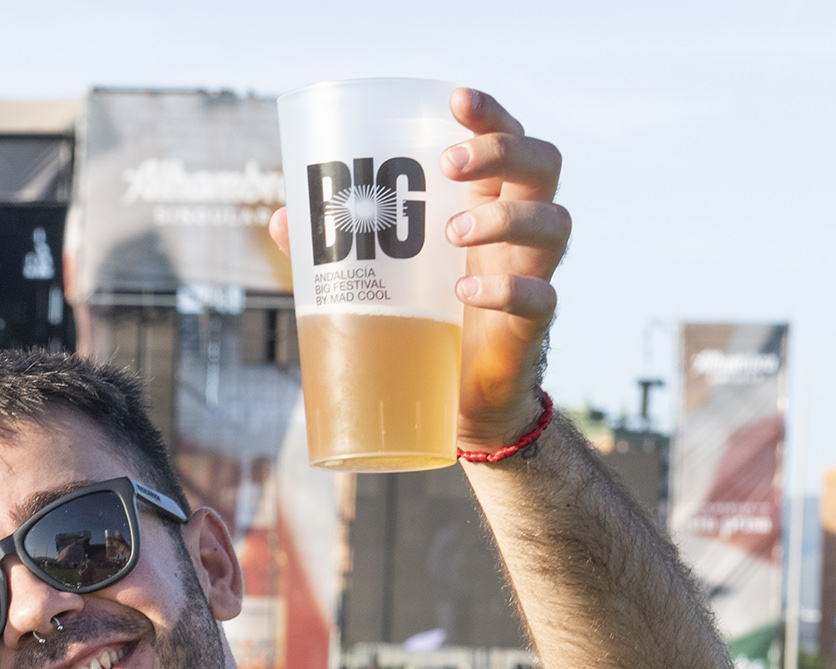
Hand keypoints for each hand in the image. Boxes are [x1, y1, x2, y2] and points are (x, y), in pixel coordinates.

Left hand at [268, 87, 569, 451]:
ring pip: (552, 224)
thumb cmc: (424, 318)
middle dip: (502, 152)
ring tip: (449, 233)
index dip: (490, 115)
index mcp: (486, 203)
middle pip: (542, 166)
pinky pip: (540, 297)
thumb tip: (282, 218)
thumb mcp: (379, 273)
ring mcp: (532, 273)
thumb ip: (336, 243)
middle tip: (449, 165)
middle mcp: (519, 230)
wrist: (454, 401)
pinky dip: (504, 289)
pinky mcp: (530, 325)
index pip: (507, 140)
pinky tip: (464, 292)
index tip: (456, 99)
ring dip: (504, 219)